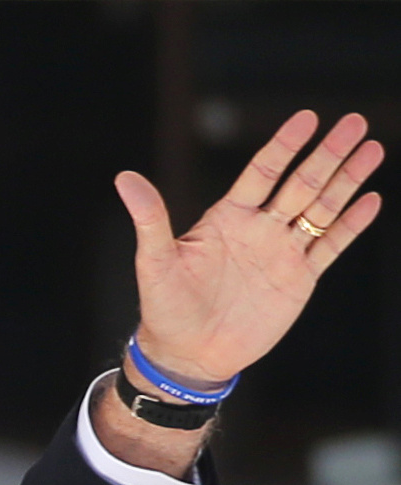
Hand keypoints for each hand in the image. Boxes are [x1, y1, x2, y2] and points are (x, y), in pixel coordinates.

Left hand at [115, 110, 383, 386]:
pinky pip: (329, 246)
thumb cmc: (166, 308)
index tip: (307, 118)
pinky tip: (370, 199)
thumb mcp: (155, 262)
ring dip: (347, 180)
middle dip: (328, 154)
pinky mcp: (298, 279)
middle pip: (300, 183)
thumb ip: (149, 218)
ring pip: (321, 208)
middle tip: (355, 121)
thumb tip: (123, 177)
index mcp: (227, 218)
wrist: (188, 354)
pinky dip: (350, 225)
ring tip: (373, 147)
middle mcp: (258, 229)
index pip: (262, 172)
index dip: (284, 146)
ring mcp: (281, 252)